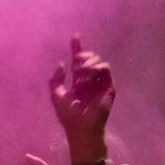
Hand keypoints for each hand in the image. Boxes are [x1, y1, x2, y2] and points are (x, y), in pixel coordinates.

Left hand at [49, 37, 114, 158]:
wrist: (80, 127)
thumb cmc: (68, 116)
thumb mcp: (56, 95)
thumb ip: (55, 79)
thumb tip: (62, 63)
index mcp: (79, 81)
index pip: (79, 61)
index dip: (77, 47)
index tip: (74, 36)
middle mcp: (91, 80)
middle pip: (90, 57)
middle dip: (82, 55)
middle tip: (76, 65)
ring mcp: (100, 83)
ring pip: (99, 60)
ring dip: (88, 62)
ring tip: (80, 73)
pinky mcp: (109, 86)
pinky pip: (105, 68)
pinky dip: (96, 67)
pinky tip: (87, 75)